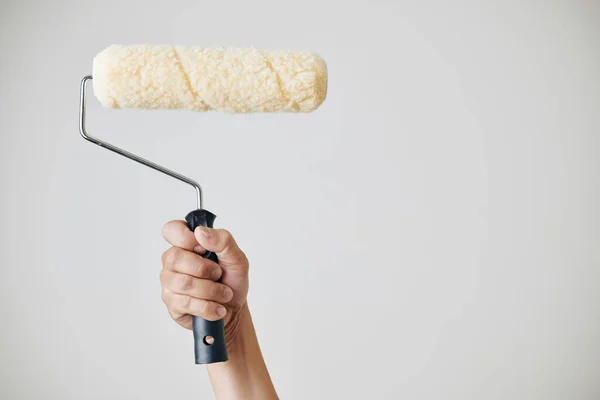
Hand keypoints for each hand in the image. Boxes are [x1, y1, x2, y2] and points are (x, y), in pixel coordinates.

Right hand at [160, 220, 248, 341]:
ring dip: (211, 290)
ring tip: (224, 294)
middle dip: (204, 268)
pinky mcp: (172, 304)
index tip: (204, 248)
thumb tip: (201, 232)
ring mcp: (170, 283)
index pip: (172, 230)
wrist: (234, 309)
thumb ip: (223, 241)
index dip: (186, 238)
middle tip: (219, 274)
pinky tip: (217, 307)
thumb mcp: (237, 258)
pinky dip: (209, 307)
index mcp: (187, 244)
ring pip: (183, 283)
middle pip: (174, 258)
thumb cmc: (232, 280)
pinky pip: (186, 303)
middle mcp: (173, 262)